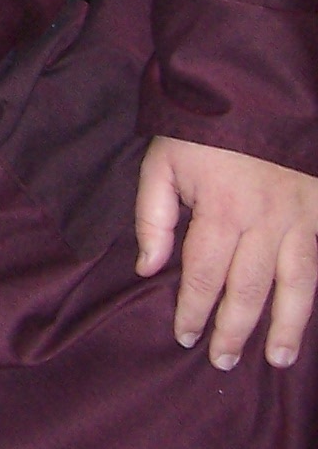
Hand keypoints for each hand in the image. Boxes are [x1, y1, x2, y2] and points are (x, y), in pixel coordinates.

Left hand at [134, 135, 317, 369]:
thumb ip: (153, 217)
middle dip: (233, 330)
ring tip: (277, 359)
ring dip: (286, 326)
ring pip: (296, 284)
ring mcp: (300, 217)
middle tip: (223, 361)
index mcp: (220, 211)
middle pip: (248, 290)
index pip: (202, 276)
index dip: (192, 310)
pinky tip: (308, 316)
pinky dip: (315, 293)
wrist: (256, 87)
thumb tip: (147, 268)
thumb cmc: (201, 127)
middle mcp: (265, 222)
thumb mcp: (162, 162)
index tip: (184, 335)